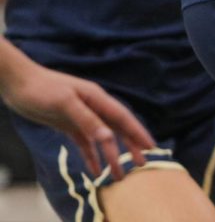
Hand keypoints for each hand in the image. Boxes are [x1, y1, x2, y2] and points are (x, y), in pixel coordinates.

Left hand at [1, 60, 153, 177]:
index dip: (138, 132)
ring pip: (102, 139)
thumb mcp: (64, 103)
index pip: (123, 118)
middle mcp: (94, 107)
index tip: (151, 147)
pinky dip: (91, 156)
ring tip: (119, 175)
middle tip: (142, 164)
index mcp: (97, 98)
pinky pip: (84, 144)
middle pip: (117, 129)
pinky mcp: (69, 125)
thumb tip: (108, 137)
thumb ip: (87, 119)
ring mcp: (82, 117)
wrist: (18, 83)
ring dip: (111, 156)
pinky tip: (95, 170)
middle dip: (130, 146)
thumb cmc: (41, 88)